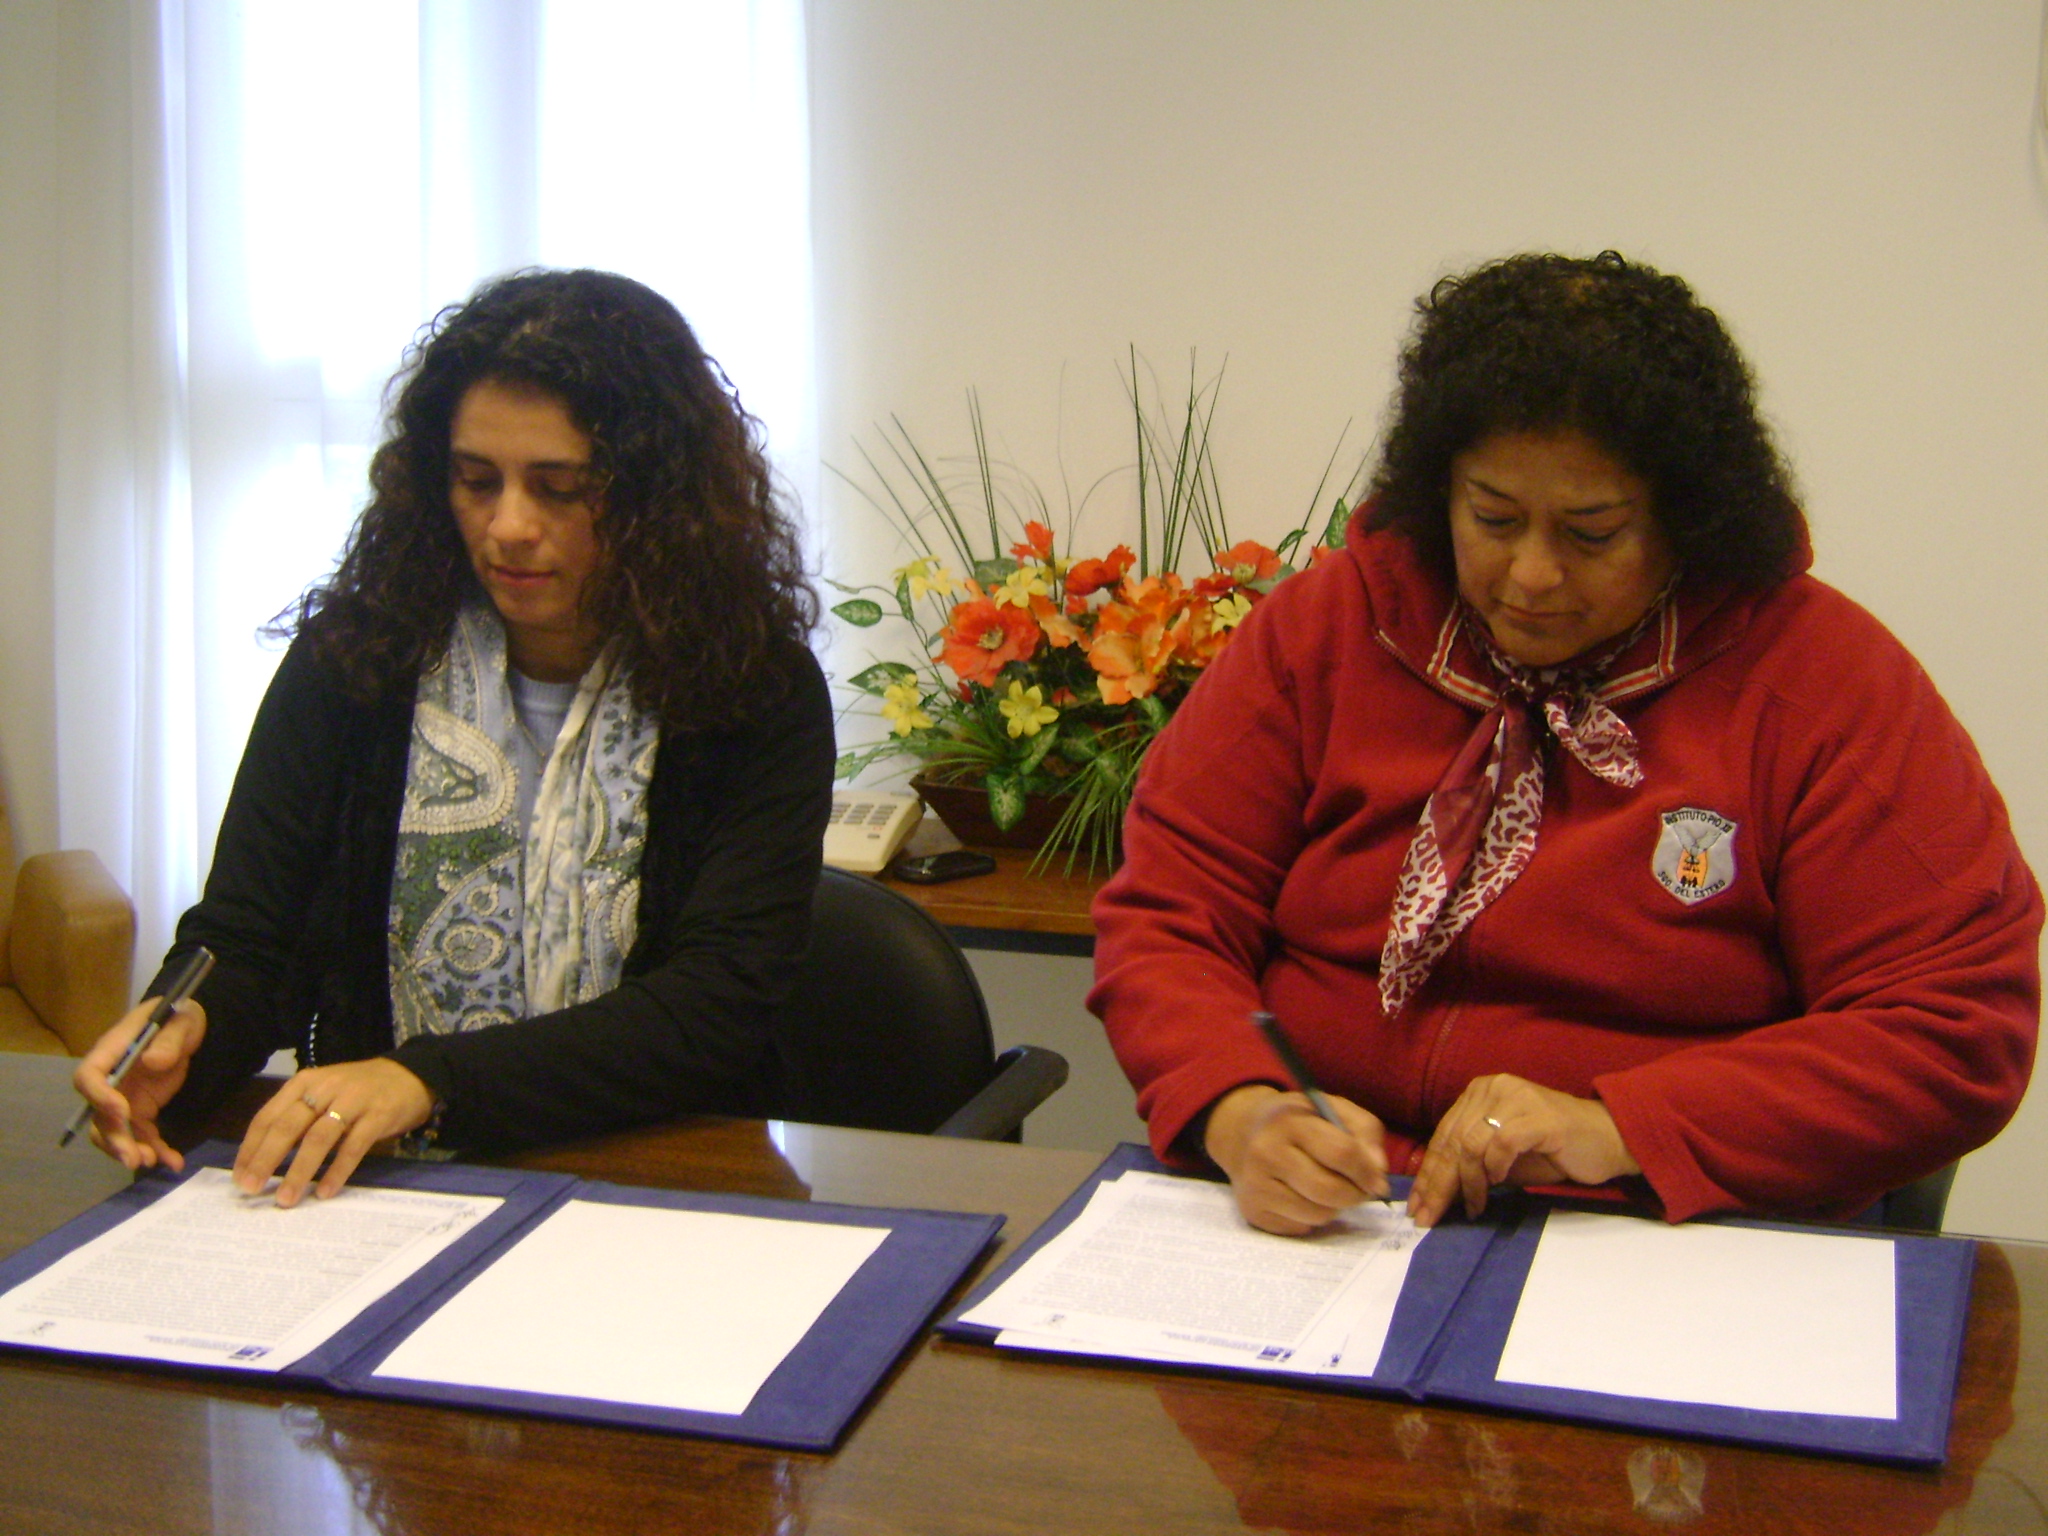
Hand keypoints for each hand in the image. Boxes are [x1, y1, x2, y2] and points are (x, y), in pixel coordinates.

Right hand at [73, 997, 208, 1174]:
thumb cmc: (178, 1018)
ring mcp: (125, 1097)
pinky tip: (173, 1162)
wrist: (188, 1028)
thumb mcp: (181, 1022)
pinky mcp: (143, 1109)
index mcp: (113, 1051)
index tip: (122, 1112)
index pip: (89, 1076)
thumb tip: (152, 1062)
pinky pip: (143, 1135)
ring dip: (129, 1149)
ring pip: (116, 1131)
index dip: (99, 1096)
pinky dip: (156, 1149)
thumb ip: (168, 1041)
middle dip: (114, 1138)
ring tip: (151, 1162)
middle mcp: (112, 1079)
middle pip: (99, 1114)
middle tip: (133, 1157)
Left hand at [233, 1060, 434, 1206]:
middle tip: (251, 1189)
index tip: (240, 1177)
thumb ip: (297, 1117)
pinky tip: (325, 1192)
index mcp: (304, 1083)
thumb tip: (263, 1159)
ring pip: (318, 1138)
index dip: (251, 1149)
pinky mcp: (379, 1115)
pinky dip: (337, 1171)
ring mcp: (353, 1101)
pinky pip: (353, 1147)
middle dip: (266, 1161)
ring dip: (299, 1171)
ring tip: (286, 1199)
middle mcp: (325, 1088)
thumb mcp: (323, 1093)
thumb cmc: (360, 1090)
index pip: (268, 1117)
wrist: (411, 1075)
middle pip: (288, 1127)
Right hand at [1203, 1083, 1390, 1235]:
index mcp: (1289, 1121)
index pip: (1341, 1152)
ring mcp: (1255, 1185)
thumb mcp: (1333, 1109)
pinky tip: (1303, 1197)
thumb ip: (1365, 1132)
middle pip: (1329, 1190)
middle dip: (1354, 1195)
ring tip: (1326, 1189)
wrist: (1245, 1133)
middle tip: (1358, 1190)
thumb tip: (1377, 1174)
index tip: (1376, 1180)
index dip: (1367, 1171)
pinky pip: (1301, 1227)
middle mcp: (1266, 1152)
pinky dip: (1311, 1217)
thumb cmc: (1300, 1121)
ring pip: (1318, 1215)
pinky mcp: (1252, 1211)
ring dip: (1333, 1207)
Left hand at [1407, 1073, 1639, 1227]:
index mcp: (1479, 1092)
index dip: (1428, 1174)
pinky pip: (1502, 1145)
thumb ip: (1472, 1166)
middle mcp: (1493, 1088)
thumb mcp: (1503, 1158)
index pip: (1443, 1135)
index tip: (1417, 1207)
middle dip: (1438, 1184)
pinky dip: (1494, 1170)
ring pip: (1471, 1144)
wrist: (1610, 1139)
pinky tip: (1497, 1186)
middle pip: (1452, 1141)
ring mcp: (1516, 1098)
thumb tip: (1438, 1193)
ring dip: (1468, 1183)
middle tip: (1429, 1217)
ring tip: (1474, 1208)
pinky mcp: (1539, 1116)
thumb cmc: (1556, 1150)